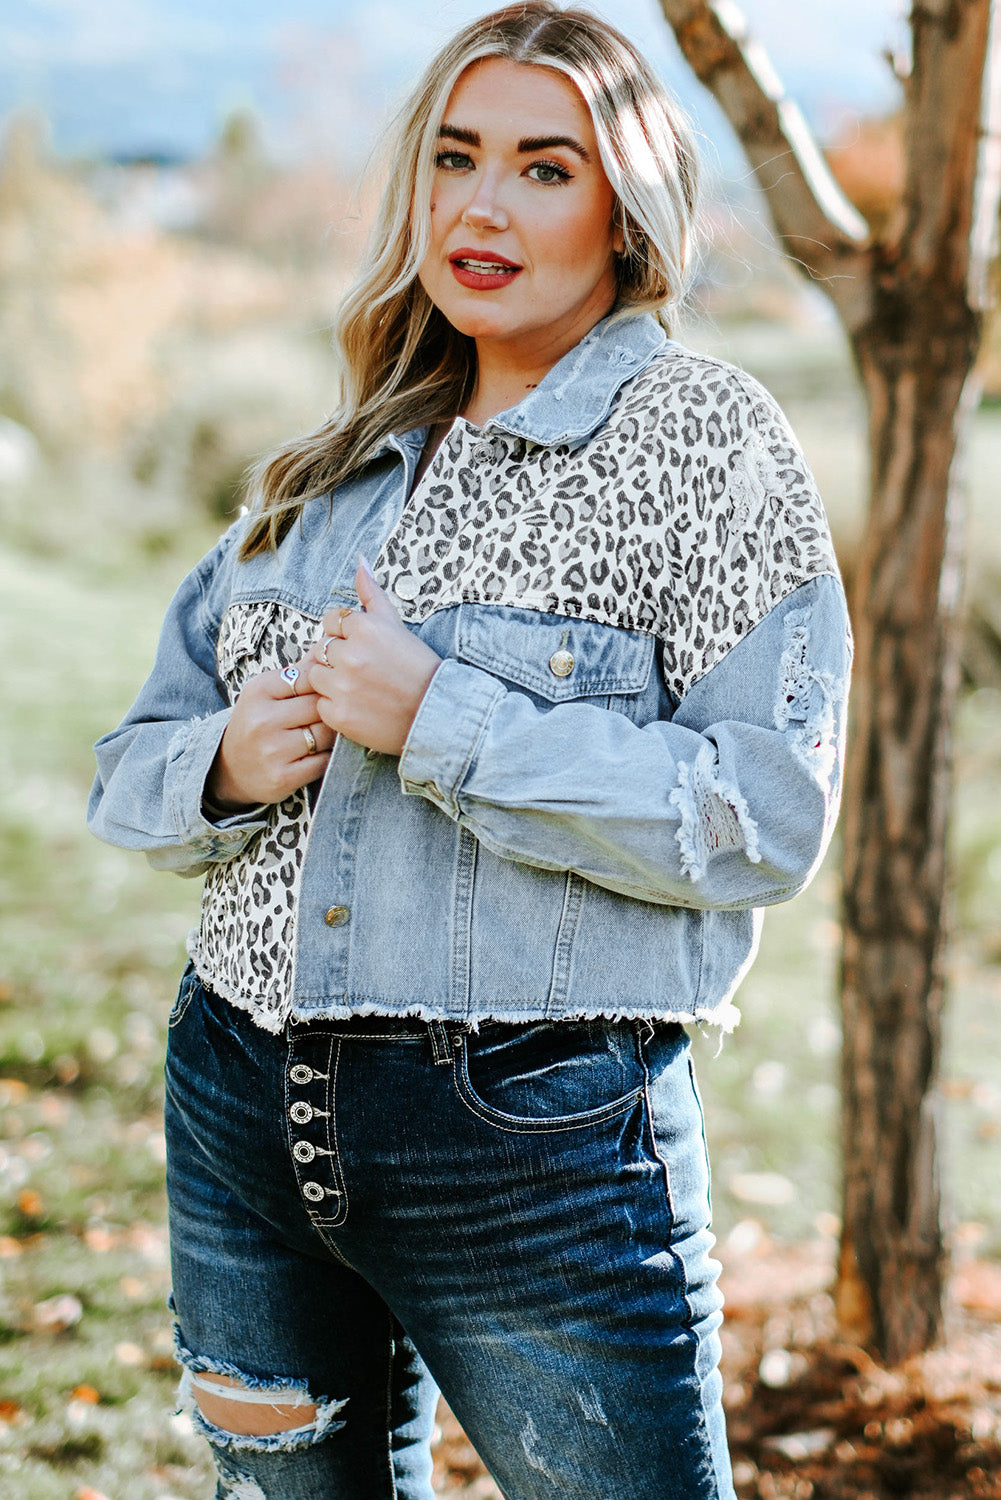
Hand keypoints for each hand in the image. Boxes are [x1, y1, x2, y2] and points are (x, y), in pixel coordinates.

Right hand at [206, 665, 334, 810]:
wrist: (230, 768)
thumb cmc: (257, 722)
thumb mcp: (267, 692)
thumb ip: (299, 671)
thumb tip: (328, 648)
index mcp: (258, 691)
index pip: (309, 677)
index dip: (326, 684)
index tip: (329, 691)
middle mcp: (262, 720)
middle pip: (320, 706)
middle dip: (332, 710)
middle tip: (336, 714)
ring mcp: (272, 750)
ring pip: (325, 734)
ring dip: (333, 735)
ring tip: (328, 733)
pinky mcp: (283, 777)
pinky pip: (323, 762)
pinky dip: (328, 758)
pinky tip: (320, 754)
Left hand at [308, 558, 440, 755]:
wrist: (435, 712)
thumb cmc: (417, 667)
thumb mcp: (395, 625)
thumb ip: (372, 594)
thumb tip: (360, 561)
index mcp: (365, 628)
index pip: (331, 621)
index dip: (344, 635)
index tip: (363, 648)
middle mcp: (351, 655)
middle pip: (321, 648)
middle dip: (337, 658)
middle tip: (364, 670)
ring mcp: (343, 686)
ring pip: (316, 675)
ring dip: (332, 682)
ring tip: (360, 688)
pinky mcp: (339, 714)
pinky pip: (322, 705)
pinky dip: (336, 706)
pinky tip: (359, 705)